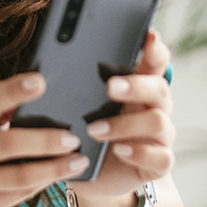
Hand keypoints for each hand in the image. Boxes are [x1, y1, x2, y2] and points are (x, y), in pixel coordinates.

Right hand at [0, 72, 89, 206]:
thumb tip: (35, 88)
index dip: (15, 90)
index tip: (40, 81)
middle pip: (9, 143)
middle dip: (46, 141)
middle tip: (73, 137)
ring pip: (19, 176)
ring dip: (54, 169)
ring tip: (78, 161)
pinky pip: (19, 195)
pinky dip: (42, 184)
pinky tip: (58, 176)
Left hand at [70, 30, 175, 199]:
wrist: (89, 171)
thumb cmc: (84, 129)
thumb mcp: (79, 104)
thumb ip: (77, 82)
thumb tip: (45, 65)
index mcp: (140, 85)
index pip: (155, 61)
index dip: (154, 48)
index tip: (147, 36)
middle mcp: (155, 107)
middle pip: (159, 88)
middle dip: (135, 85)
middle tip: (109, 86)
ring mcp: (160, 136)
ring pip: (158, 122)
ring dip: (125, 124)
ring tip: (94, 129)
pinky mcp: (158, 163)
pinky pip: (161, 157)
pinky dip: (139, 152)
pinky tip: (119, 150)